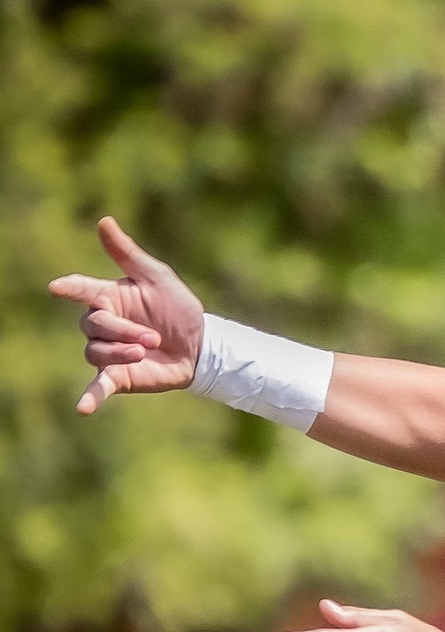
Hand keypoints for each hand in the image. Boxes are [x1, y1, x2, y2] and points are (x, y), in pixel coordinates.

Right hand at [49, 217, 204, 414]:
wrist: (200, 347)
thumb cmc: (178, 308)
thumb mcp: (157, 277)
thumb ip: (128, 254)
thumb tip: (104, 221)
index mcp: (108, 297)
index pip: (81, 290)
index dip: (70, 289)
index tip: (58, 288)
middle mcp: (103, 325)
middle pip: (93, 326)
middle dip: (122, 331)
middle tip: (152, 336)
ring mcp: (108, 352)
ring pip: (96, 352)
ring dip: (121, 353)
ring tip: (145, 351)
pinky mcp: (118, 378)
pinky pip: (98, 387)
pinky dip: (90, 398)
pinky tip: (82, 410)